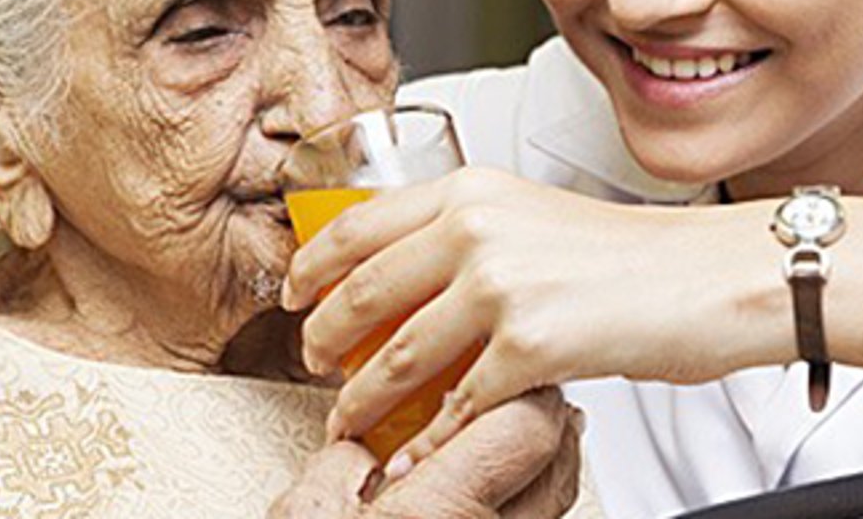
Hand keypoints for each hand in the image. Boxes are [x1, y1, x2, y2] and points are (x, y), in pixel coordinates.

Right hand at [269, 388, 582, 518]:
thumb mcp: (304, 518)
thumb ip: (340, 467)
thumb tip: (359, 447)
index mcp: (439, 513)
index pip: (525, 427)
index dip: (522, 382)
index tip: (504, 359)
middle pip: (559, 461)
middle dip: (546, 411)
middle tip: (523, 380)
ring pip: (557, 501)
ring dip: (548, 455)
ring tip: (521, 425)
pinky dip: (531, 499)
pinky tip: (503, 486)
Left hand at [281, 166, 778, 472]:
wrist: (712, 276)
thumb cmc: (632, 255)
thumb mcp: (532, 214)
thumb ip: (469, 231)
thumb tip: (408, 267)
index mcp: (470, 190)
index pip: (356, 226)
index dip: (310, 268)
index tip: (294, 296)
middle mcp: (476, 228)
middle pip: (361, 293)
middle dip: (324, 340)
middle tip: (314, 366)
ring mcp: (500, 286)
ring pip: (397, 356)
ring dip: (363, 398)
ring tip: (350, 418)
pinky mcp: (530, 346)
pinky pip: (457, 405)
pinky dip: (428, 440)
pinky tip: (416, 455)